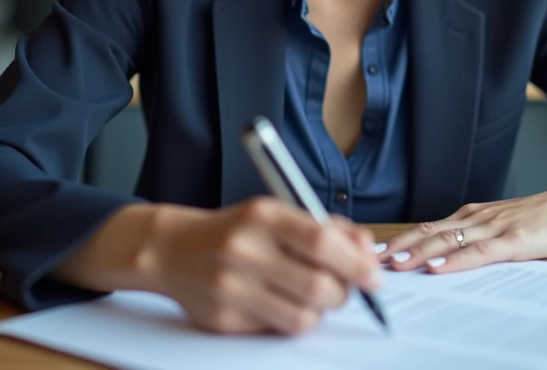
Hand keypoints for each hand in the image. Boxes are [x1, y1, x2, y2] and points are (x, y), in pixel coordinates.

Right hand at [142, 197, 381, 334]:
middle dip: (343, 294)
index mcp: (263, 215)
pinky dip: (290, 321)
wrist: (172, 250)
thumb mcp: (277, 214)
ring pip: (302, 317)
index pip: (321, 241)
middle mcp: (245, 249)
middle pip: (318, 286)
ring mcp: (231, 287)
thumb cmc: (238, 230)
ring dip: (319, 312)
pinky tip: (280, 303)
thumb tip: (367, 248)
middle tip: (344, 290)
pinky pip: (276, 331)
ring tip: (311, 297)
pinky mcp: (223, 319)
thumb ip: (325, 228)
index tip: (374, 276)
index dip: (355, 262)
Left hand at [378, 182, 546, 273]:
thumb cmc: (540, 221)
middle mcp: (476, 218)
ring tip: (395, 265)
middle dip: (399, 249)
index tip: (374, 252)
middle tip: (371, 260)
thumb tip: (441, 258)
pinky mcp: (514, 239)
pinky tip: (439, 267)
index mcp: (470, 217)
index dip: (400, 241)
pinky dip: (456, 260)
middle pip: (429, 234)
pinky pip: (479, 252)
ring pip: (448, 241)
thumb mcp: (499, 227)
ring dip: (418, 254)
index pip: (427, 229)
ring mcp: (494, 227)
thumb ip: (473, 240)